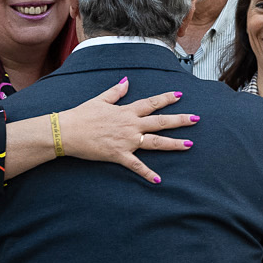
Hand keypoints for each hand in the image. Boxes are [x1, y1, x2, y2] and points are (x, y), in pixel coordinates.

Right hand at [58, 78, 199, 183]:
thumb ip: (116, 92)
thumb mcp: (99, 100)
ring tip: (190, 145)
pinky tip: (159, 180)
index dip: (166, 98)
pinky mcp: (119, 155)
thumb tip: (127, 81)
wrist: (65, 132)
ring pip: (155, 142)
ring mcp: (127, 141)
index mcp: (126, 111)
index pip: (151, 103)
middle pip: (160, 122)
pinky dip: (147, 173)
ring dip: (173, 144)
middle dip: (180, 120)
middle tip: (196, 118)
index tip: (180, 94)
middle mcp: (131, 125)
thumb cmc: (81, 115)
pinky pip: (136, 165)